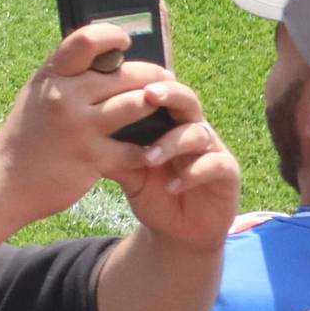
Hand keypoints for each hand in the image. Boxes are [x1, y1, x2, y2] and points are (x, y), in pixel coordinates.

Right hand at [0, 23, 171, 225]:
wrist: (5, 181)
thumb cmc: (28, 136)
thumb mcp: (38, 95)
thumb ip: (67, 77)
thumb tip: (106, 55)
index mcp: (51, 76)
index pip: (85, 40)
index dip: (112, 34)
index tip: (125, 41)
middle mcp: (64, 97)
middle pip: (124, 73)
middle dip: (153, 74)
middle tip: (166, 78)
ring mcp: (79, 128)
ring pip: (137, 104)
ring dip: (158, 104)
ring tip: (167, 105)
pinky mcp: (93, 158)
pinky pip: (136, 148)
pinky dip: (150, 147)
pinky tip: (154, 146)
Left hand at [113, 80, 239, 250]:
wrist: (177, 230)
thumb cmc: (152, 192)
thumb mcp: (128, 173)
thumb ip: (113, 152)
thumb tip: (82, 134)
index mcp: (167, 122)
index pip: (160, 93)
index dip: (145, 83)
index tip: (123, 80)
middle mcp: (192, 128)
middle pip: (186, 99)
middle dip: (168, 94)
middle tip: (148, 94)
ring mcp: (212, 148)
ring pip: (198, 132)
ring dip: (172, 143)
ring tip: (149, 159)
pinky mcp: (227, 172)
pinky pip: (215, 165)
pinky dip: (193, 173)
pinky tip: (172, 186)